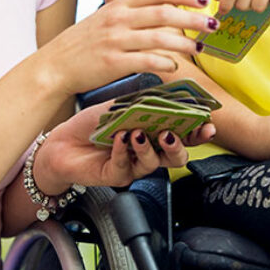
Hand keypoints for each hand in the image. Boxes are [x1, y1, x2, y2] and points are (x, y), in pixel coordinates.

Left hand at [32, 101, 215, 192]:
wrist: (62, 141)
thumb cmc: (92, 124)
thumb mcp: (119, 107)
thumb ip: (142, 103)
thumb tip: (165, 93)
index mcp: (153, 132)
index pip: (182, 134)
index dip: (197, 132)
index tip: (207, 124)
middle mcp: (147, 151)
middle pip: (176, 156)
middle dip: (180, 145)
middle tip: (173, 133)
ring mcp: (134, 165)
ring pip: (154, 164)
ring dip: (148, 148)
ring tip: (138, 134)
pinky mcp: (117, 175)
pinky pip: (126, 166)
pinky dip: (123, 150)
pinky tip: (119, 139)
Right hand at [37, 0, 216, 95]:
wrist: (55, 65)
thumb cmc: (83, 42)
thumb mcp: (105, 17)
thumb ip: (132, 10)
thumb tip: (164, 1)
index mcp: (118, 5)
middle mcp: (118, 19)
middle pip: (163, 13)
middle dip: (192, 18)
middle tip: (213, 24)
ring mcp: (115, 41)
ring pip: (159, 38)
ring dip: (184, 43)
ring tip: (200, 48)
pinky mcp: (113, 64)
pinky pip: (146, 61)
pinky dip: (164, 63)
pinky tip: (174, 66)